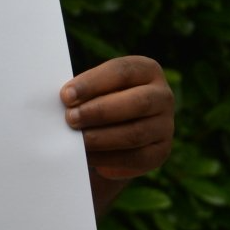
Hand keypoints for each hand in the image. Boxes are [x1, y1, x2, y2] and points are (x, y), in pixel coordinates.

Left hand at [60, 56, 173, 183]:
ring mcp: (165, 125)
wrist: (112, 135)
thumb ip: (83, 93)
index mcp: (146, 70)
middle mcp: (162, 96)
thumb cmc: (96, 102)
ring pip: (135, 133)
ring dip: (101, 138)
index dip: (92, 83)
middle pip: (137, 102)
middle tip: (70, 119)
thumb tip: (64, 102)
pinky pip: (136, 158)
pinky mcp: (160, 152)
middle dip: (99, 112)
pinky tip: (87, 157)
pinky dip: (108, 159)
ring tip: (76, 140)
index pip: (121, 71)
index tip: (66, 95)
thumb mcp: (93, 90)